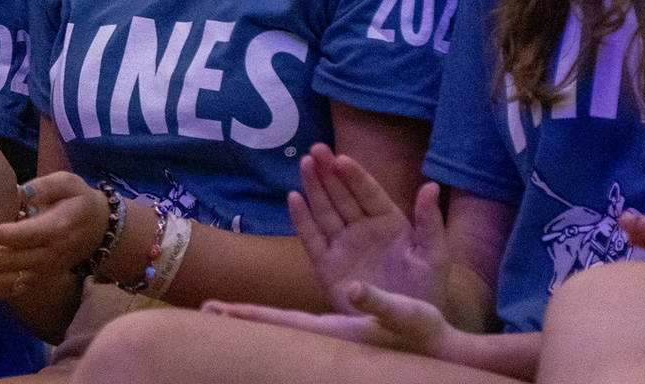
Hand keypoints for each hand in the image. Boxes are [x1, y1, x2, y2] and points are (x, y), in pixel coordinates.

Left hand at [0, 172, 104, 298]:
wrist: (98, 231)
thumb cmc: (78, 200)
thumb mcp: (69, 182)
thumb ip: (46, 185)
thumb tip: (22, 191)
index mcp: (56, 230)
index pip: (25, 236)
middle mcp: (48, 256)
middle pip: (9, 262)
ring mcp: (41, 273)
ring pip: (5, 282)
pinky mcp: (34, 281)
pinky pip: (7, 291)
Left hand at [206, 280, 453, 358]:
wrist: (440, 354)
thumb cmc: (425, 334)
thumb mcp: (405, 314)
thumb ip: (380, 301)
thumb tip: (354, 288)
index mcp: (334, 331)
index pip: (283, 322)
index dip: (251, 316)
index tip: (217, 312)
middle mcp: (325, 334)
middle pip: (274, 325)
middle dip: (241, 317)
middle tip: (204, 311)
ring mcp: (330, 334)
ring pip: (284, 321)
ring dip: (256, 312)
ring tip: (222, 309)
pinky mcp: (340, 331)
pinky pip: (301, 318)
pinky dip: (279, 310)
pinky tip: (267, 309)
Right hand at [291, 144, 447, 312]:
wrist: (408, 328)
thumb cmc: (426, 290)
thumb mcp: (435, 256)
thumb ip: (430, 222)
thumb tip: (431, 185)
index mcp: (389, 222)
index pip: (369, 193)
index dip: (355, 176)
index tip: (342, 159)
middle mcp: (362, 229)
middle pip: (342, 195)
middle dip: (329, 172)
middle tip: (316, 149)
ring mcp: (343, 246)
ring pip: (324, 210)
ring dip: (314, 187)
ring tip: (305, 164)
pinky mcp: (326, 266)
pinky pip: (311, 239)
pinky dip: (301, 219)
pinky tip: (293, 198)